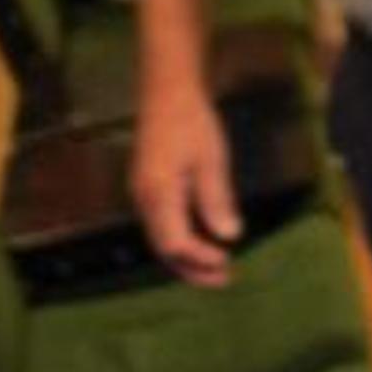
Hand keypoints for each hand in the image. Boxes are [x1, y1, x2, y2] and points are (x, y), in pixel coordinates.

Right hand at [129, 89, 239, 288]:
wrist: (167, 92)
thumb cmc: (192, 122)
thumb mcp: (211, 159)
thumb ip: (216, 199)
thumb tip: (229, 236)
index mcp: (159, 194)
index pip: (176, 243)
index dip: (201, 259)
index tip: (228, 262)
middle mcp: (144, 200)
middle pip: (164, 248)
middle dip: (192, 269)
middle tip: (224, 279)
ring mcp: (142, 194)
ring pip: (160, 239)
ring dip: (187, 258)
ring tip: (215, 268)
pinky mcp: (147, 188)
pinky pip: (160, 225)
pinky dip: (180, 241)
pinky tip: (200, 241)